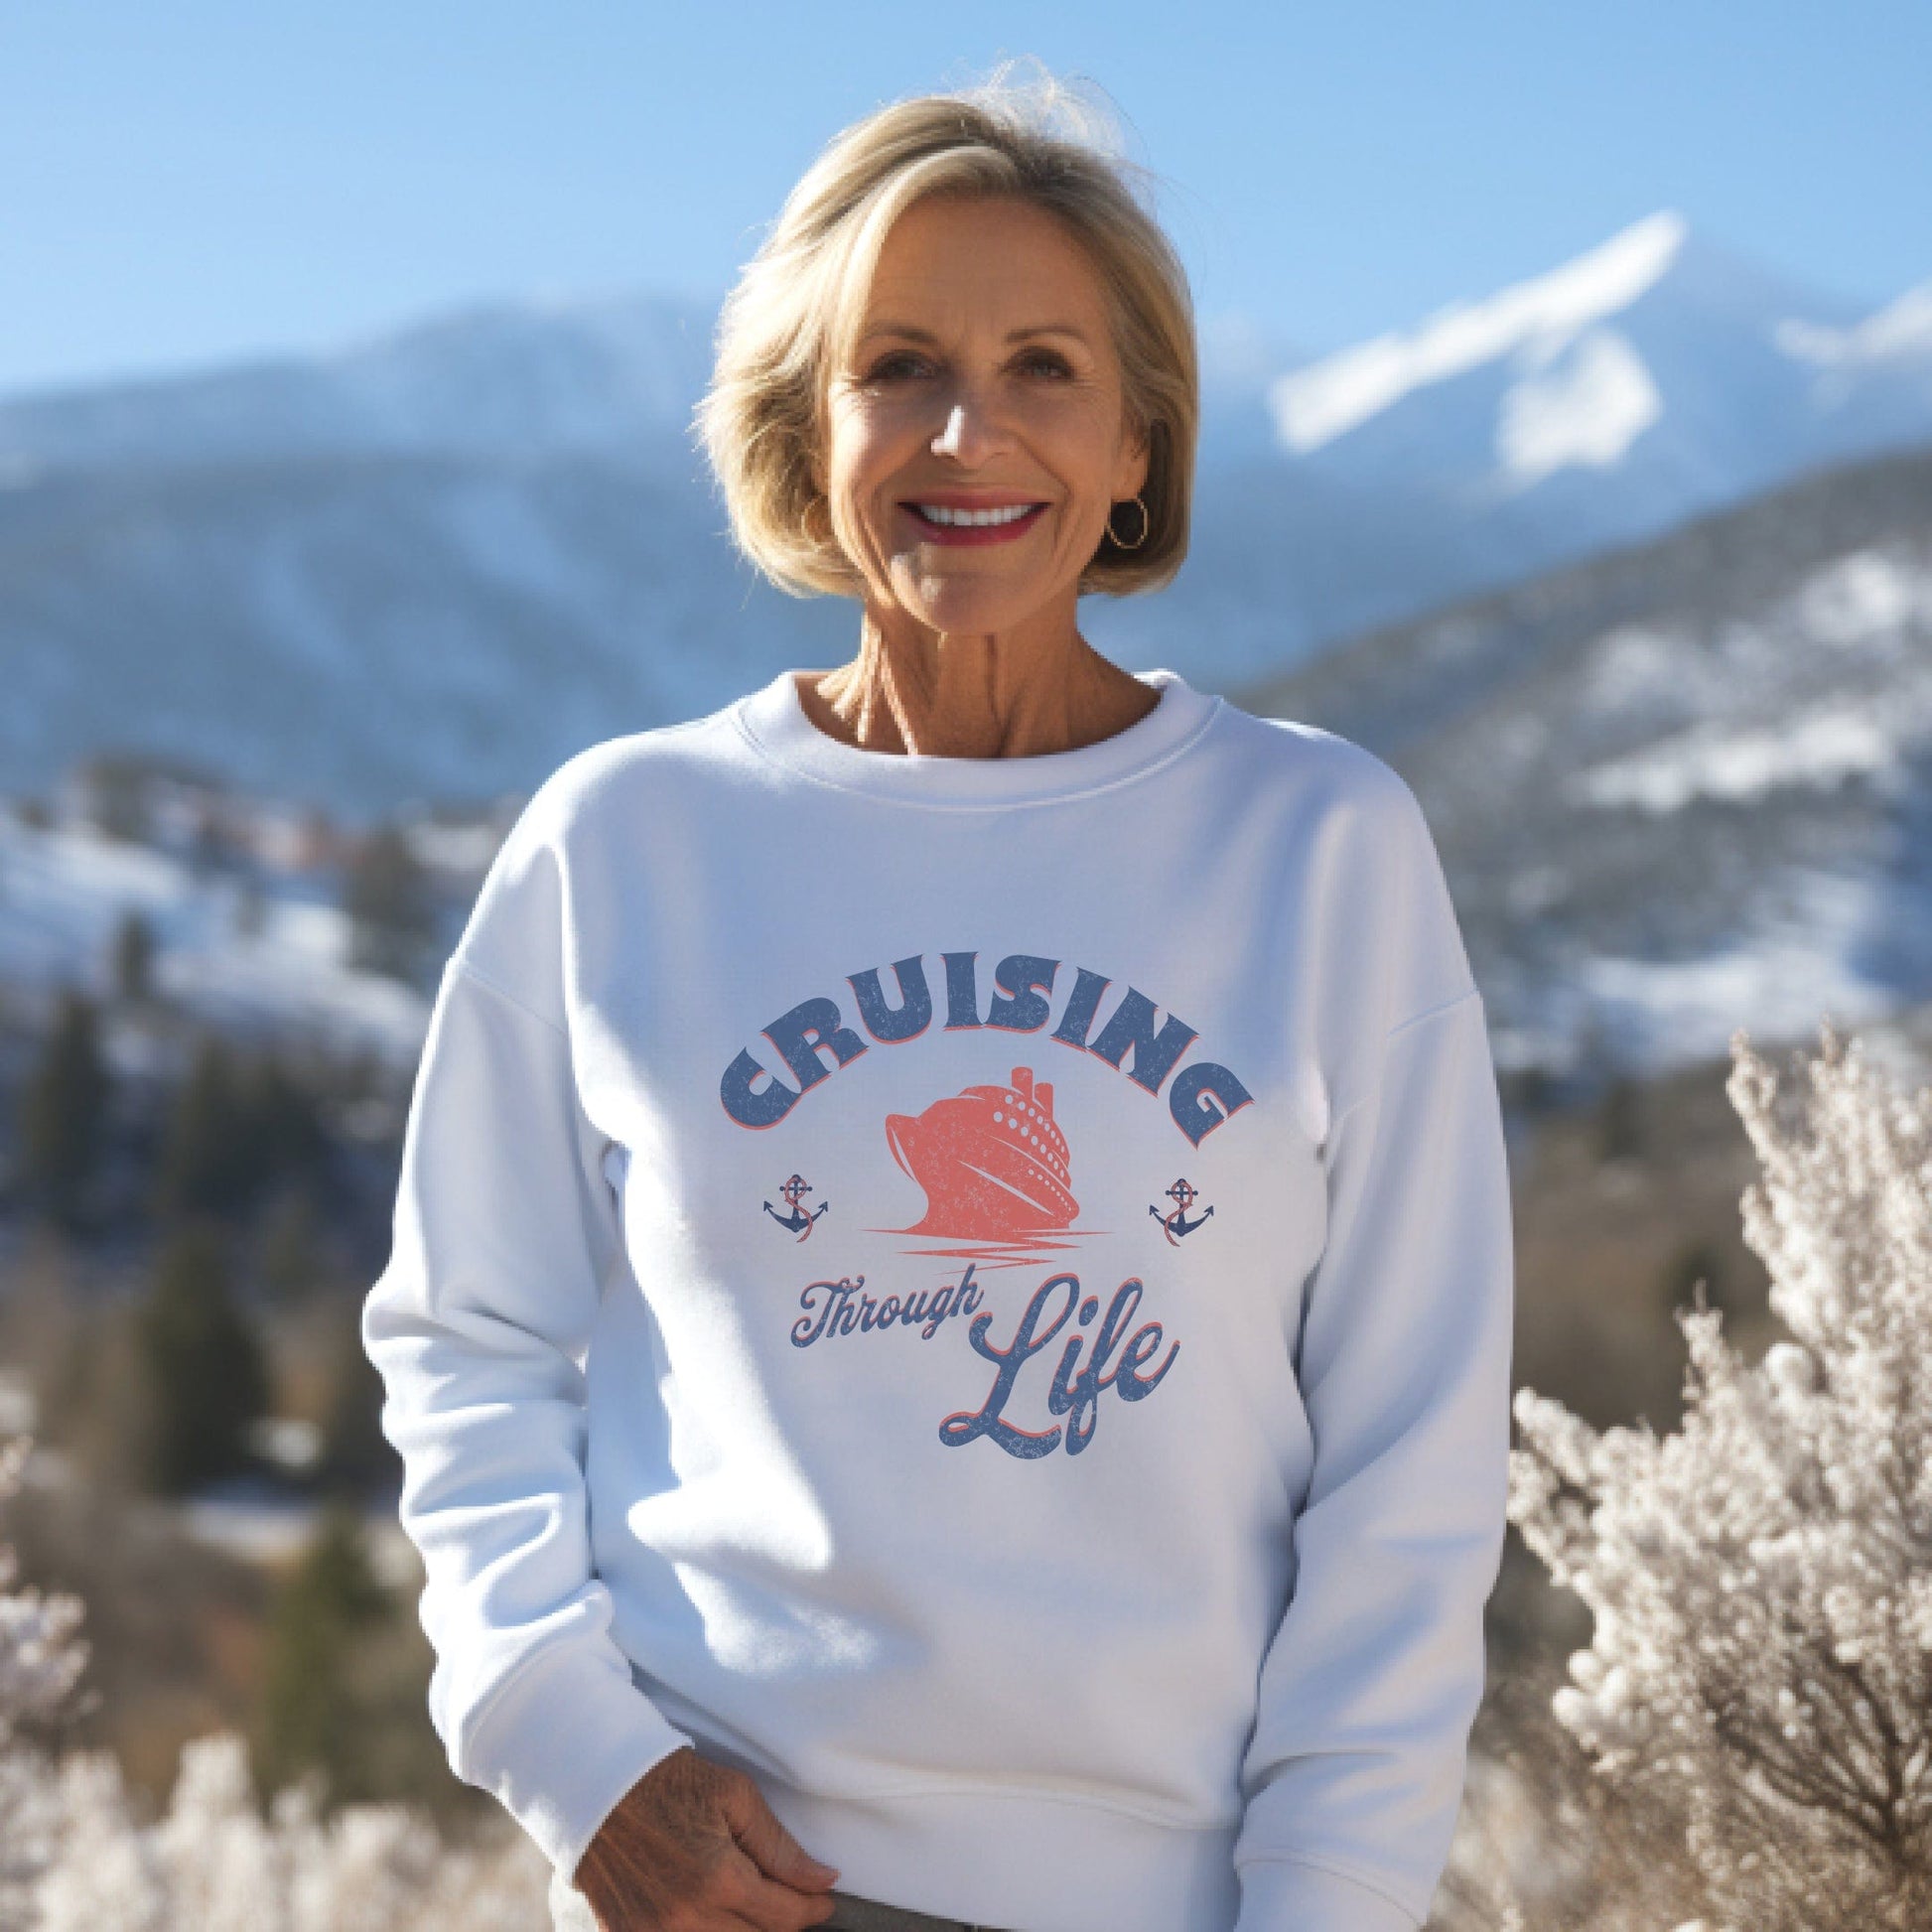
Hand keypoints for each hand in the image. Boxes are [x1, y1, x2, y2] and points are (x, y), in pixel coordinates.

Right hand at [572, 1744, 841, 1930]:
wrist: (599, 1786)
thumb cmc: (671, 1782)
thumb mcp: (735, 1796)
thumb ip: (780, 1847)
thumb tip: (824, 1880)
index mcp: (719, 1880)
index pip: (785, 1916)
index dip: (813, 1909)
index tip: (825, 1900)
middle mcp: (688, 1919)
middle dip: (783, 1923)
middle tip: (792, 1901)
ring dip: (746, 1930)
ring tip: (754, 1906)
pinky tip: (714, 1914)